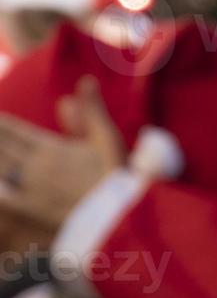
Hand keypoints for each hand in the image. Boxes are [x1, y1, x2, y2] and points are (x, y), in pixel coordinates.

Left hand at [0, 76, 125, 228]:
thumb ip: (92, 110)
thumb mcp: (108, 139)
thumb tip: (85, 80)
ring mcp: (27, 189)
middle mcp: (32, 165)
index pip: (8, 128)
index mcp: (48, 146)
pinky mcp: (28, 212)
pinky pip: (1, 195)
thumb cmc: (116, 177)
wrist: (123, 217)